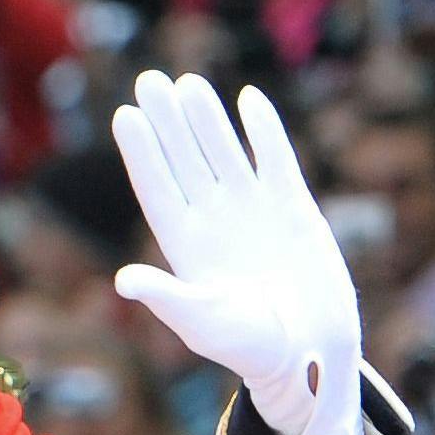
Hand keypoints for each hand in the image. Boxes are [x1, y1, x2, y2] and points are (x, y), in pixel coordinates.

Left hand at [109, 71, 368, 434]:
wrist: (310, 354)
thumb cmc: (250, 347)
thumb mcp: (203, 322)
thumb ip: (168, 296)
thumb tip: (124, 280)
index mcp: (184, 244)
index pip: (156, 188)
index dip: (141, 153)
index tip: (125, 115)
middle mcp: (213, 219)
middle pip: (184, 160)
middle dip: (167, 122)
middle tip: (149, 81)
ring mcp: (252, 210)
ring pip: (224, 152)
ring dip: (208, 119)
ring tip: (188, 82)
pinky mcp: (293, 208)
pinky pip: (275, 161)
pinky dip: (264, 132)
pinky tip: (249, 100)